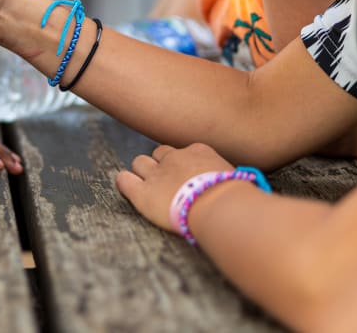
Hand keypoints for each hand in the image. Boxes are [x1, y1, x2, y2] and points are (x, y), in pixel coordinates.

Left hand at [116, 142, 233, 231]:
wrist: (219, 206)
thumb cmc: (232, 198)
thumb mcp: (232, 178)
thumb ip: (223, 178)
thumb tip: (231, 187)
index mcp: (197, 151)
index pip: (183, 151)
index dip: (181, 164)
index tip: (185, 176)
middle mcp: (175, 157)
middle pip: (159, 153)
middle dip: (159, 164)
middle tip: (165, 182)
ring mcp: (157, 173)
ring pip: (140, 162)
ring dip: (142, 172)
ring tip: (148, 187)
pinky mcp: (142, 193)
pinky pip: (124, 180)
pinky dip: (124, 182)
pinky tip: (128, 188)